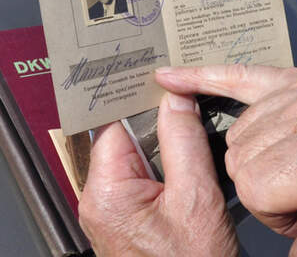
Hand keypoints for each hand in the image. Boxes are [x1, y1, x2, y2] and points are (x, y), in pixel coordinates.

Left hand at [78, 92, 238, 256]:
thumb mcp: (197, 198)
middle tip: (189, 107)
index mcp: (106, 192)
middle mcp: (99, 200)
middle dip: (158, 122)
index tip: (162, 79)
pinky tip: (188, 162)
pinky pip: (143, 175)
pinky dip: (166, 164)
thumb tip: (176, 98)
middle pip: (125, 137)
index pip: (116, 123)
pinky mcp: (126, 216)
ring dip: (165, 143)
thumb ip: (185, 141)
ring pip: (137, 155)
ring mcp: (111, 209)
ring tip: (193, 133)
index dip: (141, 99)